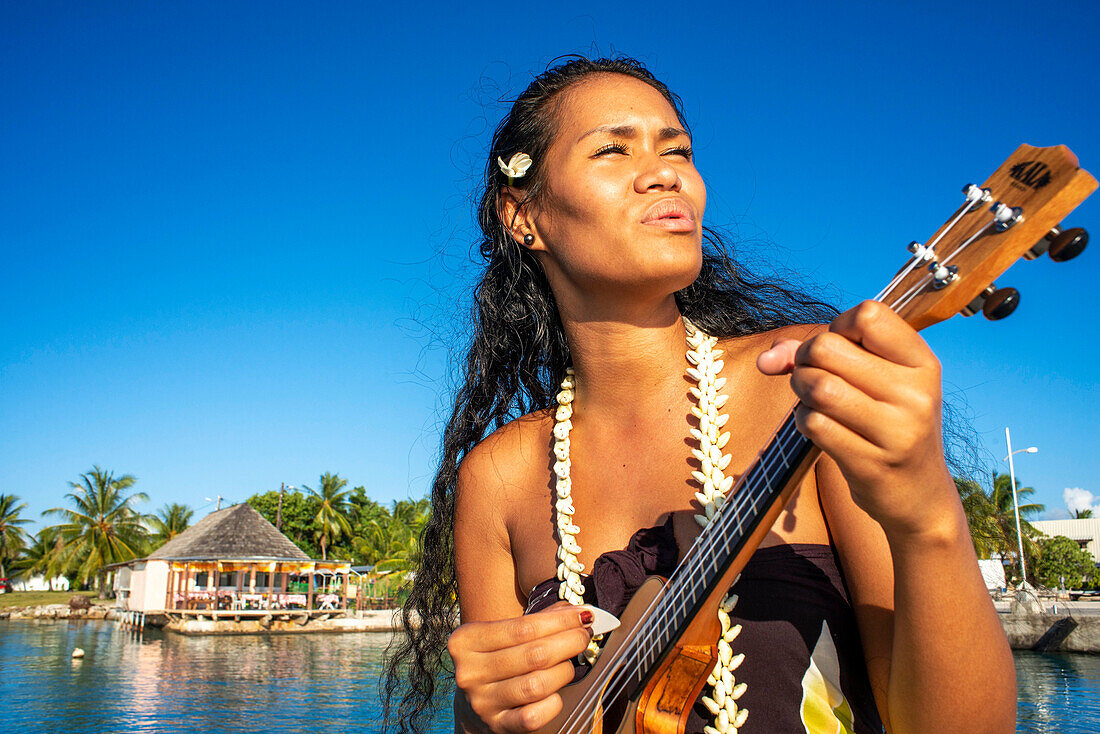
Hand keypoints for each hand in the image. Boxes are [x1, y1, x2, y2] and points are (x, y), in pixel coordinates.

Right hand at [449, 604, 593, 732]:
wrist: (470, 704)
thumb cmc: (493, 660)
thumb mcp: (502, 635)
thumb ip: (536, 620)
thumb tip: (575, 612)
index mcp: (466, 641)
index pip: (523, 628)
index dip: (560, 621)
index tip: (583, 615)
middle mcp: (470, 672)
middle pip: (534, 655)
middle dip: (569, 642)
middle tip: (584, 635)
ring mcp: (482, 702)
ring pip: (537, 685)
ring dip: (563, 671)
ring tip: (568, 664)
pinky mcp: (496, 726)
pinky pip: (535, 716)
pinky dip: (553, 703)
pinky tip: (555, 693)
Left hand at [756, 301, 954, 537]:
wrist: (918, 496)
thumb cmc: (887, 425)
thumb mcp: (874, 382)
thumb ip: (818, 354)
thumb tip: (767, 359)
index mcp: (922, 363)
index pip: (868, 315)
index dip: (837, 326)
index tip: (839, 348)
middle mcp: (916, 394)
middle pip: (827, 348)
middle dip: (804, 359)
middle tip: (812, 377)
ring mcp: (898, 431)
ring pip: (818, 386)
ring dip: (800, 389)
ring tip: (812, 400)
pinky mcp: (873, 464)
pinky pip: (814, 424)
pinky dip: (804, 420)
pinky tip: (819, 426)